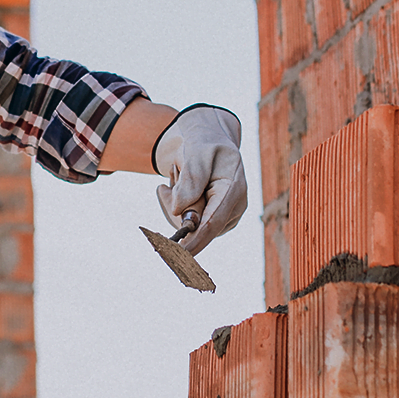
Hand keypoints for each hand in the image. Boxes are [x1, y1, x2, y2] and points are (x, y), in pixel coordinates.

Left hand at [152, 104, 246, 254]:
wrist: (210, 142)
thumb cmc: (204, 144)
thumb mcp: (197, 152)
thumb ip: (190, 179)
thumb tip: (178, 211)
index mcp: (234, 190)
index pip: (212, 224)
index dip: (193, 241)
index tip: (175, 256)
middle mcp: (233, 208)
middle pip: (195, 226)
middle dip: (173, 208)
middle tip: (164, 186)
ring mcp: (224, 218)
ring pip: (187, 227)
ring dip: (172, 205)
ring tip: (175, 178)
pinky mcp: (212, 222)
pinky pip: (186, 226)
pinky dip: (175, 208)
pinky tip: (177, 188)